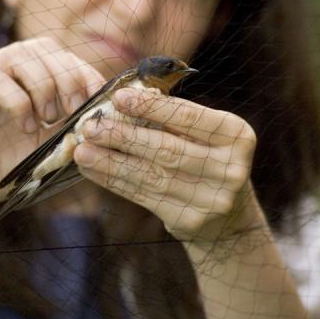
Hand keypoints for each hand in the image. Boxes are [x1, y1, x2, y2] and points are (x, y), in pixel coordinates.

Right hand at [0, 36, 104, 228]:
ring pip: (18, 56)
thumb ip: (72, 126)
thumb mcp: (48, 143)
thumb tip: (104, 116)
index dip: (84, 71)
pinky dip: (18, 101)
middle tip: (73, 111)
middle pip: (43, 47)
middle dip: (67, 77)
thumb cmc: (5, 163)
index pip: (60, 53)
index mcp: (24, 73)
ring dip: (44, 86)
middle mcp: (1, 68)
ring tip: (48, 118)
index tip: (97, 99)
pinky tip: (26, 126)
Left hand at [75, 87, 256, 243]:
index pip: (189, 116)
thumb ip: (176, 119)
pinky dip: (114, 180)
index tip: (119, 97)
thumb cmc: (209, 160)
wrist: (229, 220)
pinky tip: (93, 170)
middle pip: (167, 149)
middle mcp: (229, 168)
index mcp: (236, 135)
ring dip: (111, 161)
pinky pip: (144, 195)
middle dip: (124, 136)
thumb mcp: (207, 136)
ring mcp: (211, 198)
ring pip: (150, 175)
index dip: (151, 107)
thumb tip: (123, 102)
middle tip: (91, 126)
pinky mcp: (189, 220)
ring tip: (83, 149)